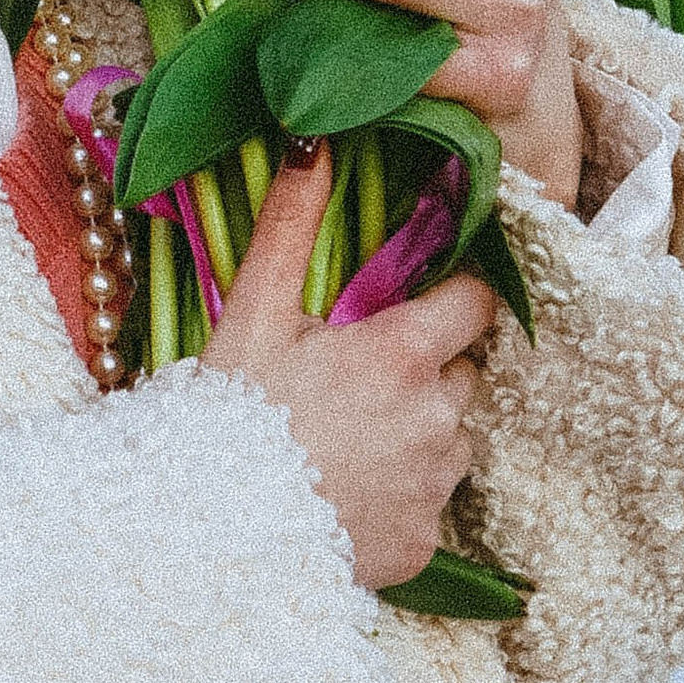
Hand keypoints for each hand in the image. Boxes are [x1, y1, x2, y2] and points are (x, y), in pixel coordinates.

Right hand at [200, 145, 493, 588]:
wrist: (207, 534)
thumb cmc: (229, 414)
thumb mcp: (254, 310)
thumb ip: (292, 222)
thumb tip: (313, 139)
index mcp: (403, 353)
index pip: (476, 301)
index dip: (452, 297)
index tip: (421, 301)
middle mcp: (436, 417)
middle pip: (462, 372)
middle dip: (426, 368)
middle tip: (356, 377)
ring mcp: (434, 485)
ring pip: (450, 439)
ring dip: (416, 432)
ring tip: (344, 437)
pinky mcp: (425, 543)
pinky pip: (429, 504)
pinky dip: (400, 496)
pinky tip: (345, 490)